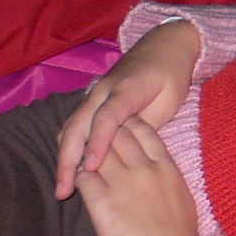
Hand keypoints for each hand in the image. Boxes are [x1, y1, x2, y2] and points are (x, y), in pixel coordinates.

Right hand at [55, 20, 199, 199]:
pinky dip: (70, 147)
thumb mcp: (170, 98)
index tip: (90, 168)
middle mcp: (103, 91)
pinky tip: (71, 171)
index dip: (97, 143)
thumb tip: (127, 152)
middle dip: (68, 160)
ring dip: (64, 157)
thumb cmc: (171, 73)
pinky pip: (76, 125)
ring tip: (63, 188)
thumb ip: (147, 123)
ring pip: (70, 127)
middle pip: (77, 126)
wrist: (166, 44)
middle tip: (64, 191)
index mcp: (126, 88)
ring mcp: (94, 95)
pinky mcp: (91, 102)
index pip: (107, 117)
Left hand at [75, 119, 199, 235]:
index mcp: (166, 165)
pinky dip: (78, 175)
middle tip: (92, 137)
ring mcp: (124, 184)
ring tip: (78, 157)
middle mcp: (145, 168)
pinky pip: (84, 178)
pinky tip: (74, 179)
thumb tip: (152, 172)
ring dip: (86, 152)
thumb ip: (164, 176)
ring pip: (98, 152)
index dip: (127, 123)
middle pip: (118, 133)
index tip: (117, 126)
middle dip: (103, 131)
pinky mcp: (104, 203)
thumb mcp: (180, 194)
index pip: (143, 129)